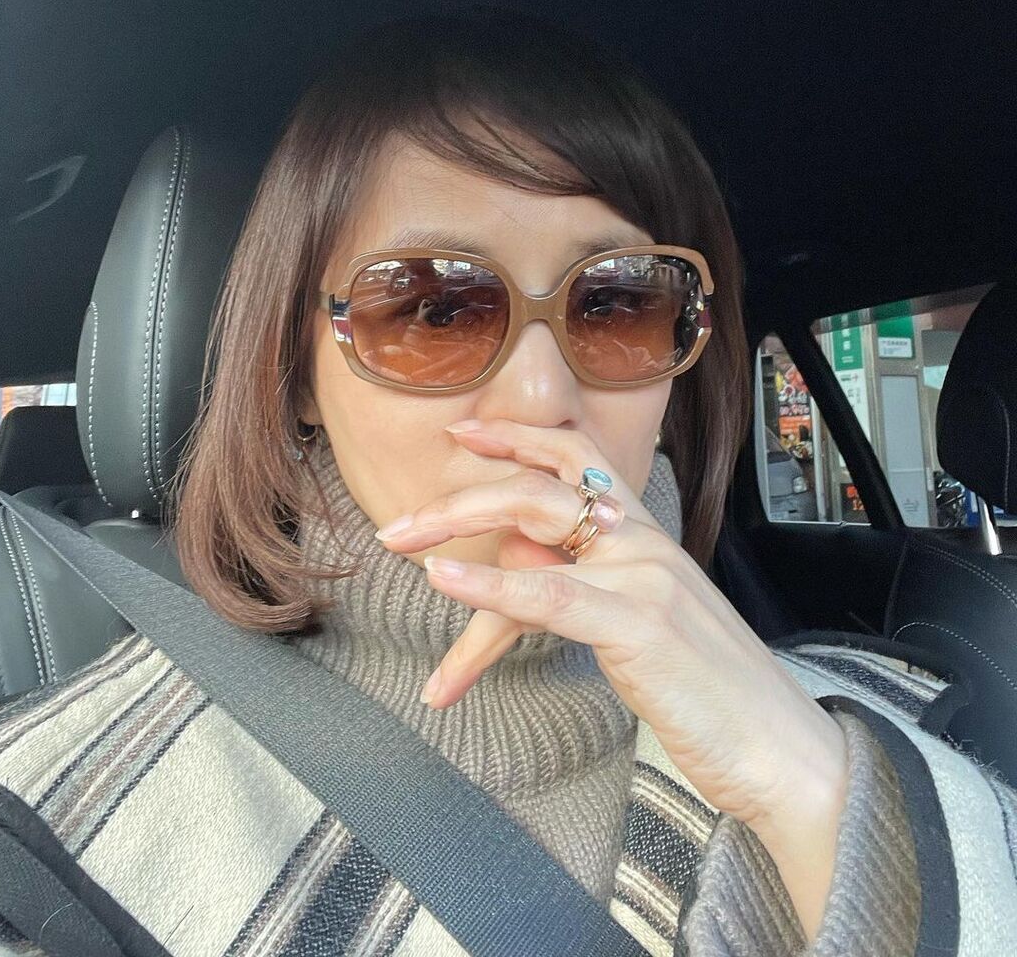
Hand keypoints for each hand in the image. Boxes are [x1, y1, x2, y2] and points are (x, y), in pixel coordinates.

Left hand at [374, 418, 848, 849]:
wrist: (782, 748)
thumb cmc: (710, 691)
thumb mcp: (637, 623)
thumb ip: (577, 585)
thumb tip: (515, 564)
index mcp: (646, 535)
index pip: (578, 456)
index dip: (519, 437)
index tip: (465, 432)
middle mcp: (644, 540)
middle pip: (539, 484)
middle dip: (461, 496)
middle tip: (398, 524)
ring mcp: (643, 576)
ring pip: (535, 521)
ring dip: (453, 526)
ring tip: (397, 541)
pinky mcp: (638, 625)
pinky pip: (547, 595)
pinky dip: (487, 585)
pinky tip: (442, 579)